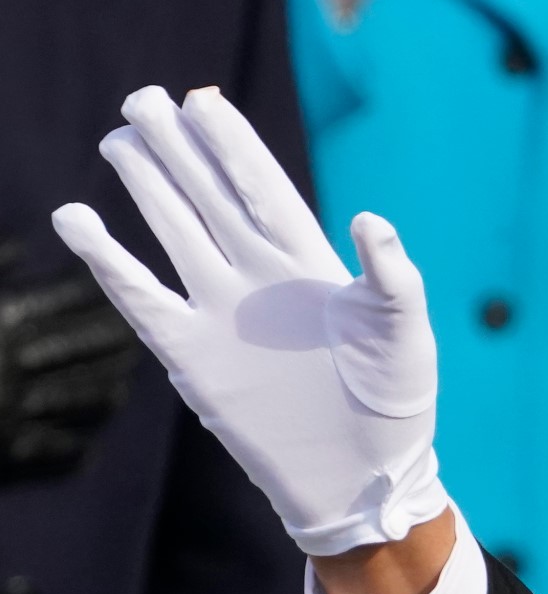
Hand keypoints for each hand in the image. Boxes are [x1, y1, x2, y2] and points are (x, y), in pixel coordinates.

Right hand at [0, 241, 140, 482]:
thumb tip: (18, 247)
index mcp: (1, 323)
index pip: (63, 303)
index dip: (95, 295)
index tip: (119, 287)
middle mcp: (16, 367)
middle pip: (84, 350)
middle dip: (115, 340)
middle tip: (141, 332)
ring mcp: (14, 413)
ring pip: (80, 400)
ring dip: (105, 391)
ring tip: (125, 385)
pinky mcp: (7, 455)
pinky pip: (54, 454)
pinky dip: (75, 450)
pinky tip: (90, 448)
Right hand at [50, 85, 445, 555]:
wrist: (364, 475)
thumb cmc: (396, 401)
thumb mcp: (406, 332)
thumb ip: (391, 275)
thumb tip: (371, 220)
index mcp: (310, 262)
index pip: (262, 188)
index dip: (232, 145)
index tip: (203, 101)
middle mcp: (260, 277)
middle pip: (209, 198)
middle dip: (178, 151)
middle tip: (142, 101)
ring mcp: (222, 313)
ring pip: (174, 233)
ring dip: (147, 189)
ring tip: (118, 141)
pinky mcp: (193, 355)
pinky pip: (143, 299)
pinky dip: (111, 264)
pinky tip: (78, 221)